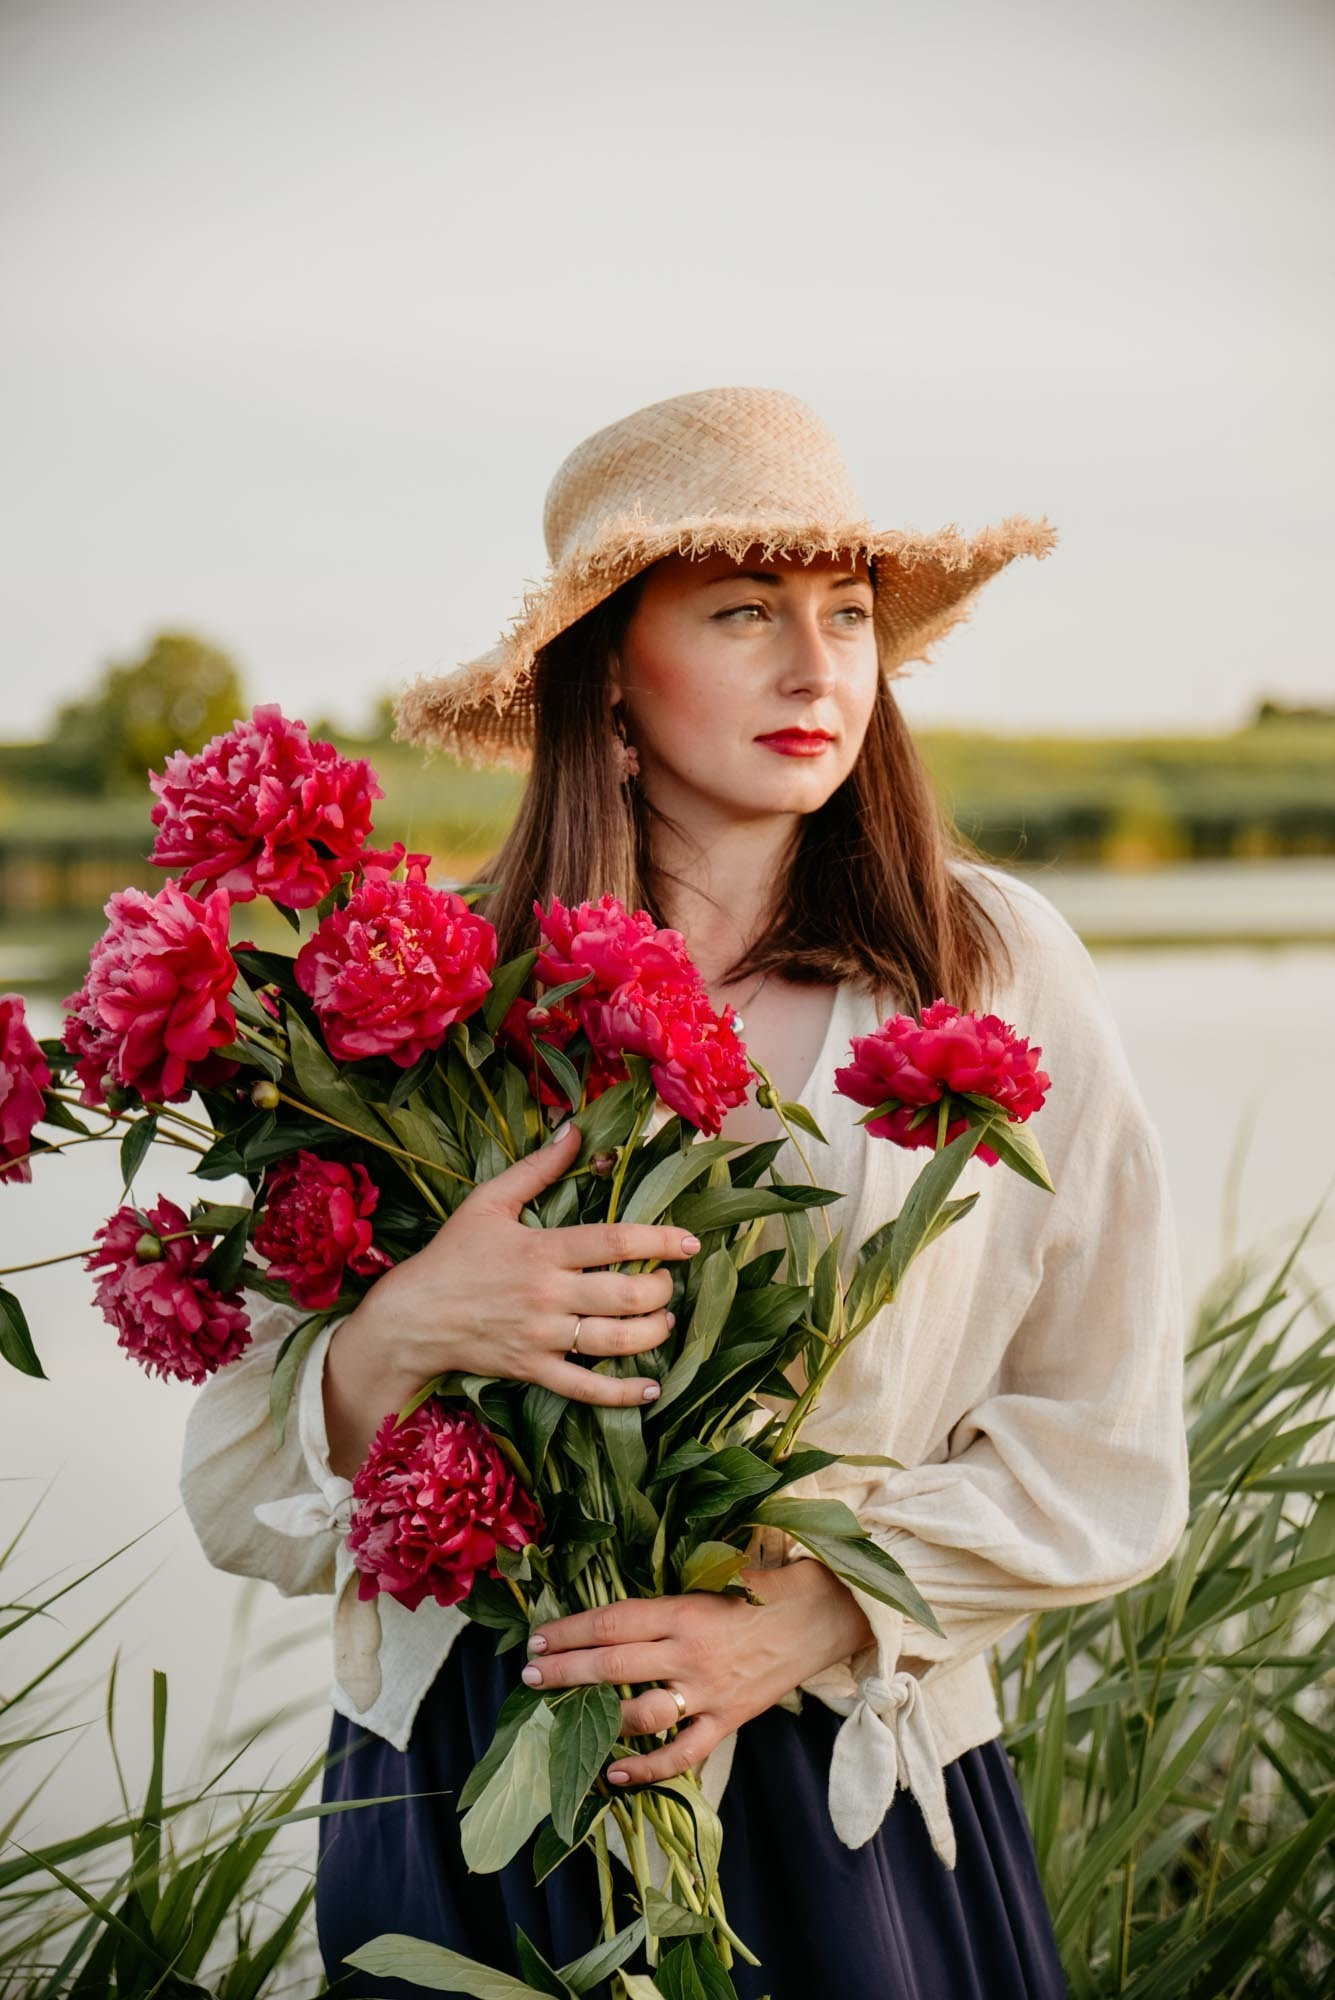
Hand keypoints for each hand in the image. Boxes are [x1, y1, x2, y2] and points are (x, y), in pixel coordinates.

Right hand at [349, 1121, 701, 1409]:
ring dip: (652, 1332)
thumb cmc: (452, 1254)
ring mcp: (542, 1337)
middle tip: (668, 1283)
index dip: (660, 1240)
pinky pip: (585, 1388)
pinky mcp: (533, 1370)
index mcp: (542, 1249)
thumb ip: (536, 1167)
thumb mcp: (489, 1201)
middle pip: (626, 1294)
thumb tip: (574, 1130)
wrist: (412, 1316)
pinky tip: (651, 1388)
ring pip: (614, 1341)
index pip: (615, 1242)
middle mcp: (548, 1294)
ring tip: (663, 1321)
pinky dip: (622, 1393)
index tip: (690, 1241)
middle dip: (661, 1290)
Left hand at [519, 1560, 875, 1786]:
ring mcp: (709, 1693)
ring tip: (560, 1715)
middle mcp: (690, 1653)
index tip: (537, 1638)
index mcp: (685, 1610)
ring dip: (595, 1717)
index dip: (569, 1631)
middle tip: (528, 1676)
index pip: (611, 1621)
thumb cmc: (766, 1587)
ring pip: (640, 1713)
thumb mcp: (715, 1576)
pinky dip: (647, 1769)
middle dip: (564, 1671)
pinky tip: (614, 1775)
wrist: (825, 1615)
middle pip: (612, 1665)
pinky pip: (682, 1754)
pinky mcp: (728, 1722)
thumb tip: (615, 1606)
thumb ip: (669, 1595)